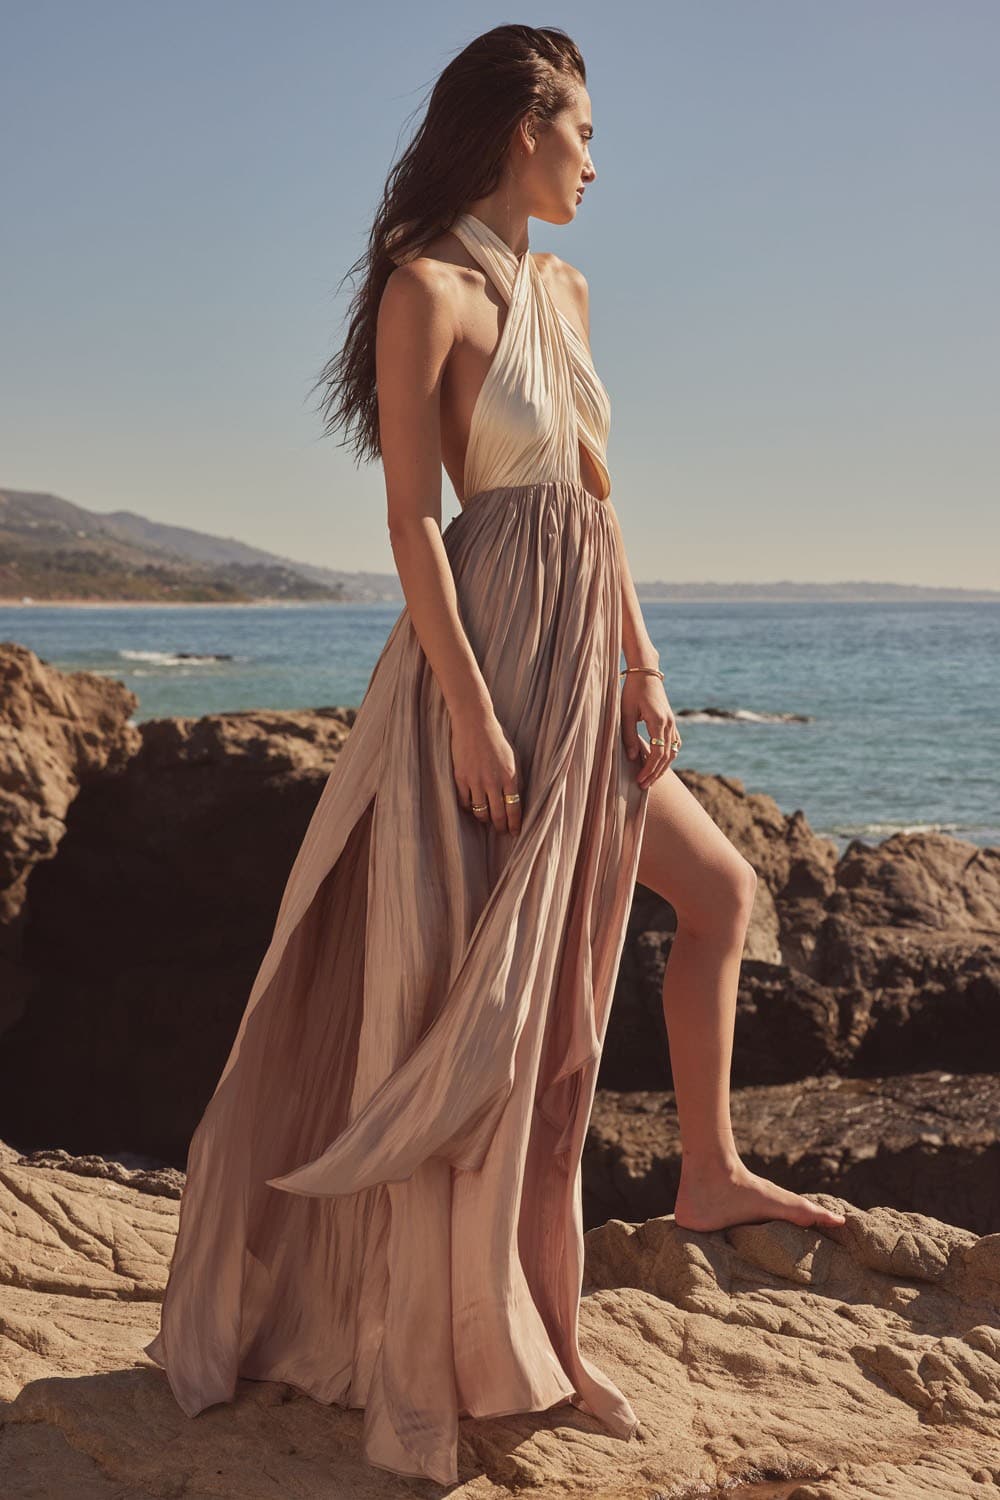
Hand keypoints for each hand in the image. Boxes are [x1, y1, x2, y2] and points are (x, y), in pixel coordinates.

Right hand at [450, 708, 522, 834]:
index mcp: (510, 776)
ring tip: (487, 821)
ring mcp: (476, 781)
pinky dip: (469, 809)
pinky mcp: (461, 778)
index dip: (515, 824)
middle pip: (498, 815)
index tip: (515, 832)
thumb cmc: (496, 738)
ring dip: (485, 820)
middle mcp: (493, 781)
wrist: (474, 723)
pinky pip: (465, 802)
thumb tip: (517, 797)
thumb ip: (516, 777)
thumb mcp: (514, 757)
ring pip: (480, 812)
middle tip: (501, 832)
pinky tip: (472, 809)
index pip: (514, 808)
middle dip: (500, 827)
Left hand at [620, 673, 680, 787]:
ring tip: (650, 778)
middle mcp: (669, 724)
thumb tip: (633, 758)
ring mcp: (672, 723)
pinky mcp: (671, 722)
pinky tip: (658, 764)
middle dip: (655, 773)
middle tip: (643, 786)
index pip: (657, 754)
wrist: (645, 673)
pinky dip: (667, 756)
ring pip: (672, 752)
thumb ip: (629, 736)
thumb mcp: (626, 713)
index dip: (649, 770)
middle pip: (666, 757)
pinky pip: (674, 744)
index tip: (639, 780)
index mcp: (658, 721)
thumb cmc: (632, 691)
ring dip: (662, 767)